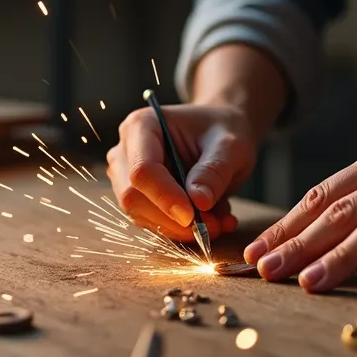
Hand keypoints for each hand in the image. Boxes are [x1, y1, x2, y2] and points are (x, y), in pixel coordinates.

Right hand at [106, 103, 258, 241]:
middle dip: (171, 219)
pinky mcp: (138, 197)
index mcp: (142, 126)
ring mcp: (127, 175)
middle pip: (132, 196)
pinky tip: (212, 221)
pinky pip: (151, 222)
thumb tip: (199, 202)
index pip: (141, 169)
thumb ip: (214, 170)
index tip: (193, 216)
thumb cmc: (223, 130)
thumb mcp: (229, 145)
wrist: (221, 134)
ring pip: (140, 215)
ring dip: (179, 229)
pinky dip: (181, 230)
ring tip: (218, 223)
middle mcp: (126, 151)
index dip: (164, 196)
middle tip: (212, 227)